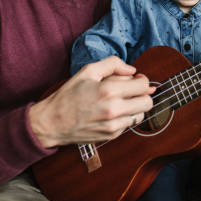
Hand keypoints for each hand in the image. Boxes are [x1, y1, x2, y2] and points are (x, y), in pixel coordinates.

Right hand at [29, 56, 154, 147]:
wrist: (52, 123)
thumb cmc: (69, 95)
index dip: (142, 80)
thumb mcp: (88, 71)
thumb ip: (113, 65)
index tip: (136, 79)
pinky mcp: (112, 136)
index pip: (143, 85)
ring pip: (141, 114)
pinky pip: (129, 124)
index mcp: (109, 90)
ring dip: (135, 106)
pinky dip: (125, 116)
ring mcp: (114, 125)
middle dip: (143, 94)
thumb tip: (133, 70)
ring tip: (120, 101)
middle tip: (131, 90)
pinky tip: (111, 111)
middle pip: (148, 102)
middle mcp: (114, 110)